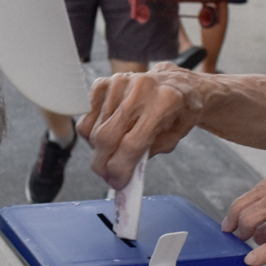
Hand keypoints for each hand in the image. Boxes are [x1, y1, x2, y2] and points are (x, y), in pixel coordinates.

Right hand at [77, 68, 207, 187]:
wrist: (177, 83)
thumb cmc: (178, 112)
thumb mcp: (175, 136)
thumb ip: (150, 152)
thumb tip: (121, 171)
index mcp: (165, 102)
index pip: (132, 144)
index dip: (121, 169)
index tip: (117, 182)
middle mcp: (140, 89)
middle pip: (107, 137)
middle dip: (103, 164)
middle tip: (107, 176)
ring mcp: (120, 83)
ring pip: (93, 129)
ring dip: (98, 150)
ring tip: (111, 154)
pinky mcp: (105, 82)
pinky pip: (87, 117)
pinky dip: (92, 133)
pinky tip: (108, 134)